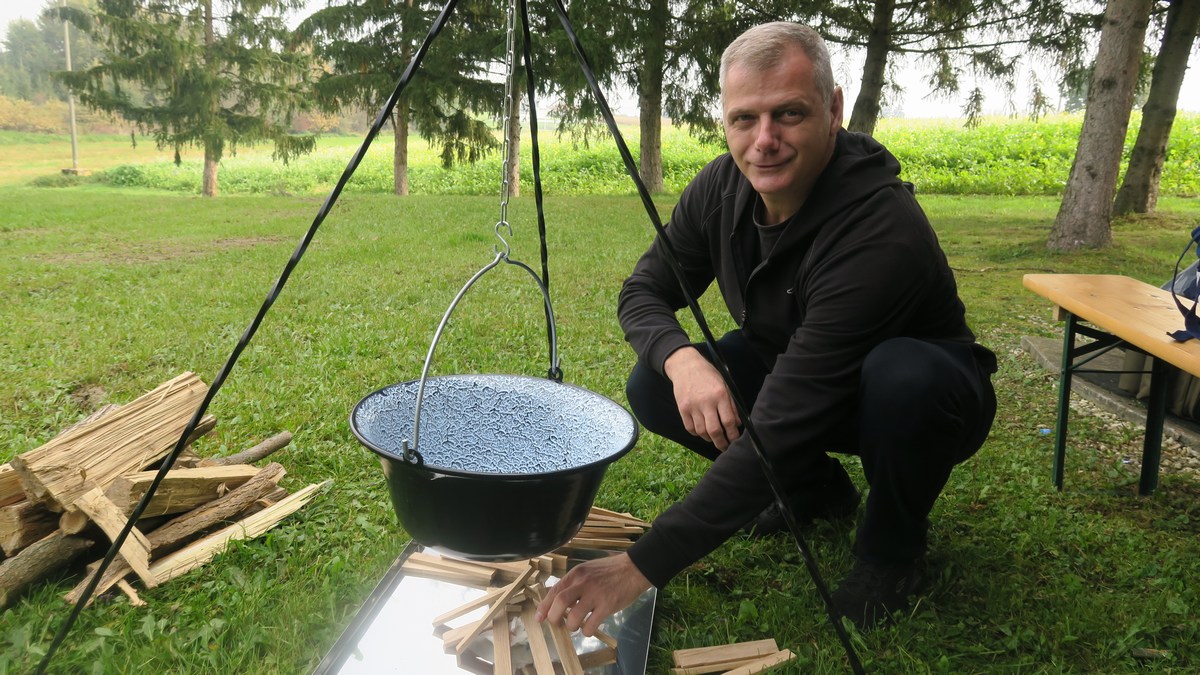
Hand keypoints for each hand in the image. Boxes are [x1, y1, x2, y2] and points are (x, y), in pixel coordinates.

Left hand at [534, 553, 651, 636]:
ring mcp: (596, 594)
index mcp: (576, 573)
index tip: (539, 618)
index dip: (544, 606)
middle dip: (554, 618)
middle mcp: (583, 583)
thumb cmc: (609, 570)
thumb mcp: (588, 570)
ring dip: (572, 626)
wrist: (633, 569)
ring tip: (577, 626)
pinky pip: (590, 625)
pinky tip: (589, 628)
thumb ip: (574, 584)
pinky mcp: (607, 606)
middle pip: (559, 602)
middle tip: (558, 624)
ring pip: (574, 617)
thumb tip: (558, 600)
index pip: (554, 591)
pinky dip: (587, 631)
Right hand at [664, 347, 740, 449]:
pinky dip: (697, 433)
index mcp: (720, 395)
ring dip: (709, 439)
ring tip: (713, 439)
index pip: (728, 421)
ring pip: (702, 432)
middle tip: (725, 447)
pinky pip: (690, 428)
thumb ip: (731, 405)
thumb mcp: (724, 385)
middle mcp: (706, 402)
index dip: (733, 434)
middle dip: (721, 443)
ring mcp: (693, 406)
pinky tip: (701, 431)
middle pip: (715, 430)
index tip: (735, 440)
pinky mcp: (682, 409)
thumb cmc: (708, 375)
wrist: (685, 366)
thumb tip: (736, 424)